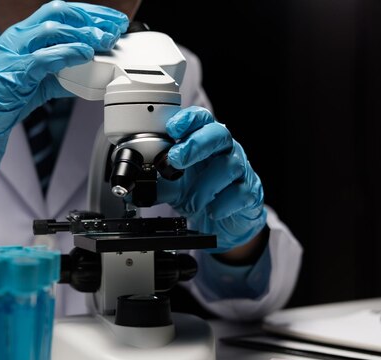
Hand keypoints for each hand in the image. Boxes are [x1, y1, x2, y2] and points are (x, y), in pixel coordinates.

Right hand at [0, 1, 127, 178]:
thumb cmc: (2, 96)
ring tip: (104, 40)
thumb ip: (62, 74)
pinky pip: (44, 57)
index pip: (61, 12)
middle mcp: (20, 37)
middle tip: (114, 27)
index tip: (112, 20)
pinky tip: (84, 54)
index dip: (89, 13)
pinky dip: (67, 53)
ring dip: (82, 33)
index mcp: (25, 35)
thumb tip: (89, 74)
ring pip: (52, 29)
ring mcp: (15, 51)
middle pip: (59, 12)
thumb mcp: (38, 81)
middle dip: (90, 17)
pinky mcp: (15, 70)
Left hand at [157, 106, 266, 252]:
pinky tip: (213, 210)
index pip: (200, 119)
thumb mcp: (173, 186)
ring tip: (190, 202)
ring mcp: (240, 170)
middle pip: (218, 134)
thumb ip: (155, 181)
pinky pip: (242, 192)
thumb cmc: (201, 193)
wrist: (225, 220)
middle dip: (196, 144)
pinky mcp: (250, 192)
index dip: (188, 119)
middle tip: (175, 159)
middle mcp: (224, 151)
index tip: (172, 127)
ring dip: (205, 185)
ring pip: (229, 165)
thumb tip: (131, 183)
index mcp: (204, 142)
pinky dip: (225, 203)